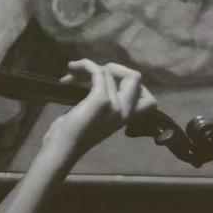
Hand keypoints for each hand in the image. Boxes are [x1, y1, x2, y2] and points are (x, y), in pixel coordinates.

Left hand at [43, 59, 158, 162]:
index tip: (111, 82)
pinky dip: (84, 65)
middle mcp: (125, 112)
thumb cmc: (75, 133)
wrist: (63, 147)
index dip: (133, 85)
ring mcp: (115, 105)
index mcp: (127, 118)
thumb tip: (106, 72)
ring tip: (72, 74)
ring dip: (88, 68)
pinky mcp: (101, 99)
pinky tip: (72, 68)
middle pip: (135, 77)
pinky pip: (97, 71)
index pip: (149, 100)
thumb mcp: (99, 116)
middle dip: (114, 69)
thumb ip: (110, 100)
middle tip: (93, 75)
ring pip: (109, 71)